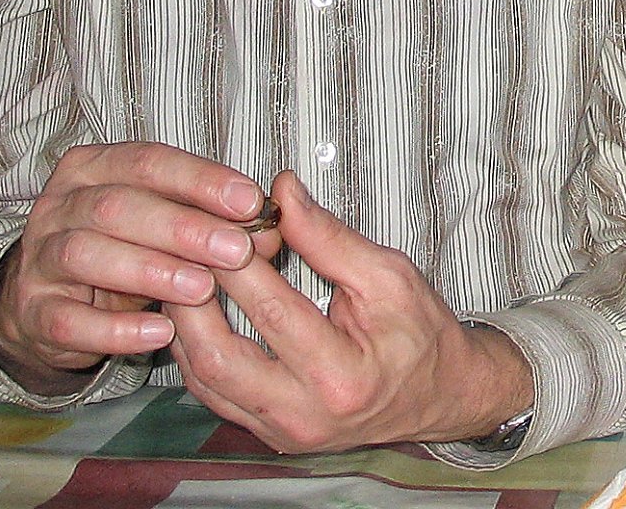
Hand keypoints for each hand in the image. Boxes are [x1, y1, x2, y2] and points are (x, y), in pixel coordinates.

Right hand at [0, 142, 275, 393]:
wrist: (53, 304)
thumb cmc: (127, 251)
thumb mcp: (169, 228)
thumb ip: (216, 222)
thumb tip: (272, 229)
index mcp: (94, 168)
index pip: (149, 162)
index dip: (200, 180)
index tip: (250, 200)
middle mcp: (59, 206)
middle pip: (116, 207)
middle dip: (181, 227)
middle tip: (235, 250)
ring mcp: (40, 260)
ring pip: (86, 255)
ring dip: (149, 270)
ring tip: (202, 288)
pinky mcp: (33, 313)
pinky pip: (69, 320)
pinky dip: (116, 328)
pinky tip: (161, 331)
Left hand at [166, 171, 533, 452]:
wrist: (441, 394)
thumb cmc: (421, 333)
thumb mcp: (387, 275)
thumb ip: (327, 236)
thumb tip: (282, 191)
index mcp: (342, 376)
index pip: (273, 311)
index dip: (241, 261)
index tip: (226, 222)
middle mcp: (306, 415)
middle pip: (220, 358)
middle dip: (195, 298)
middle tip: (187, 251)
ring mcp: (283, 432)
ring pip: (205, 380)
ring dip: (186, 325)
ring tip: (184, 277)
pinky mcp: (270, 434)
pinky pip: (213, 395)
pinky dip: (197, 351)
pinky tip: (197, 314)